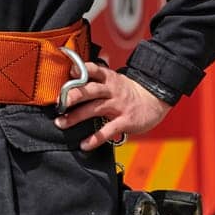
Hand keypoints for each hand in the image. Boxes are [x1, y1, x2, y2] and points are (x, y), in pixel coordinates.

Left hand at [54, 63, 171, 150]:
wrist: (155, 100)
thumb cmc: (127, 91)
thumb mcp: (113, 80)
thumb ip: (95, 80)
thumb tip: (69, 79)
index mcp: (108, 78)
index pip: (93, 70)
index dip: (81, 70)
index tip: (68, 73)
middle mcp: (112, 90)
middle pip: (90, 90)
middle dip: (73, 95)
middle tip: (59, 103)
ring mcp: (118, 105)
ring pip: (94, 109)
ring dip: (76, 117)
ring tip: (61, 123)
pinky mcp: (125, 121)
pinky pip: (108, 130)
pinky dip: (95, 139)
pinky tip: (84, 144)